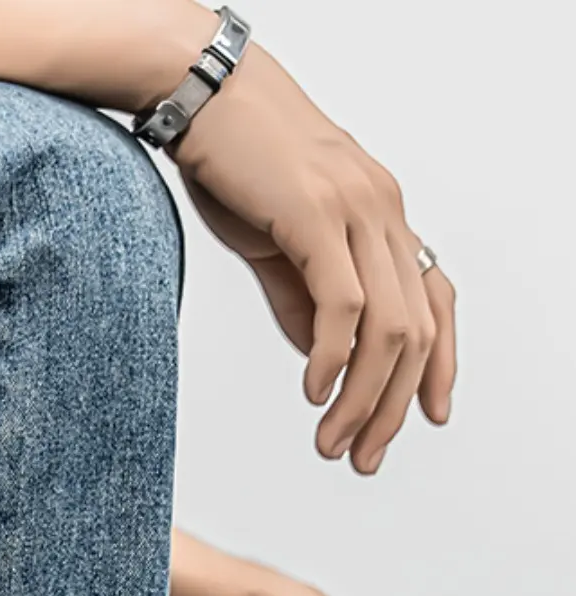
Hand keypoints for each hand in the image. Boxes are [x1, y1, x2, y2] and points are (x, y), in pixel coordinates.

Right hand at [170, 41, 457, 475]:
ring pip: (388, 326)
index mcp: (382, 214)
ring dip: (362, 398)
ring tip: (332, 442)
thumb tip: (326, 361)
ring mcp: (356, 210)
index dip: (439, 365)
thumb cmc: (236, 162)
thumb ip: (306, 299)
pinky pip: (343, 304)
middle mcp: (383, 210)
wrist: (201, 94)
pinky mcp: (317, 214)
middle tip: (362, 457)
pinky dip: (333, 358)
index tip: (424, 419)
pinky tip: (315, 392)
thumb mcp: (281, 242)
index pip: (435, 300)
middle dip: (392, 407)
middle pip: (416, 329)